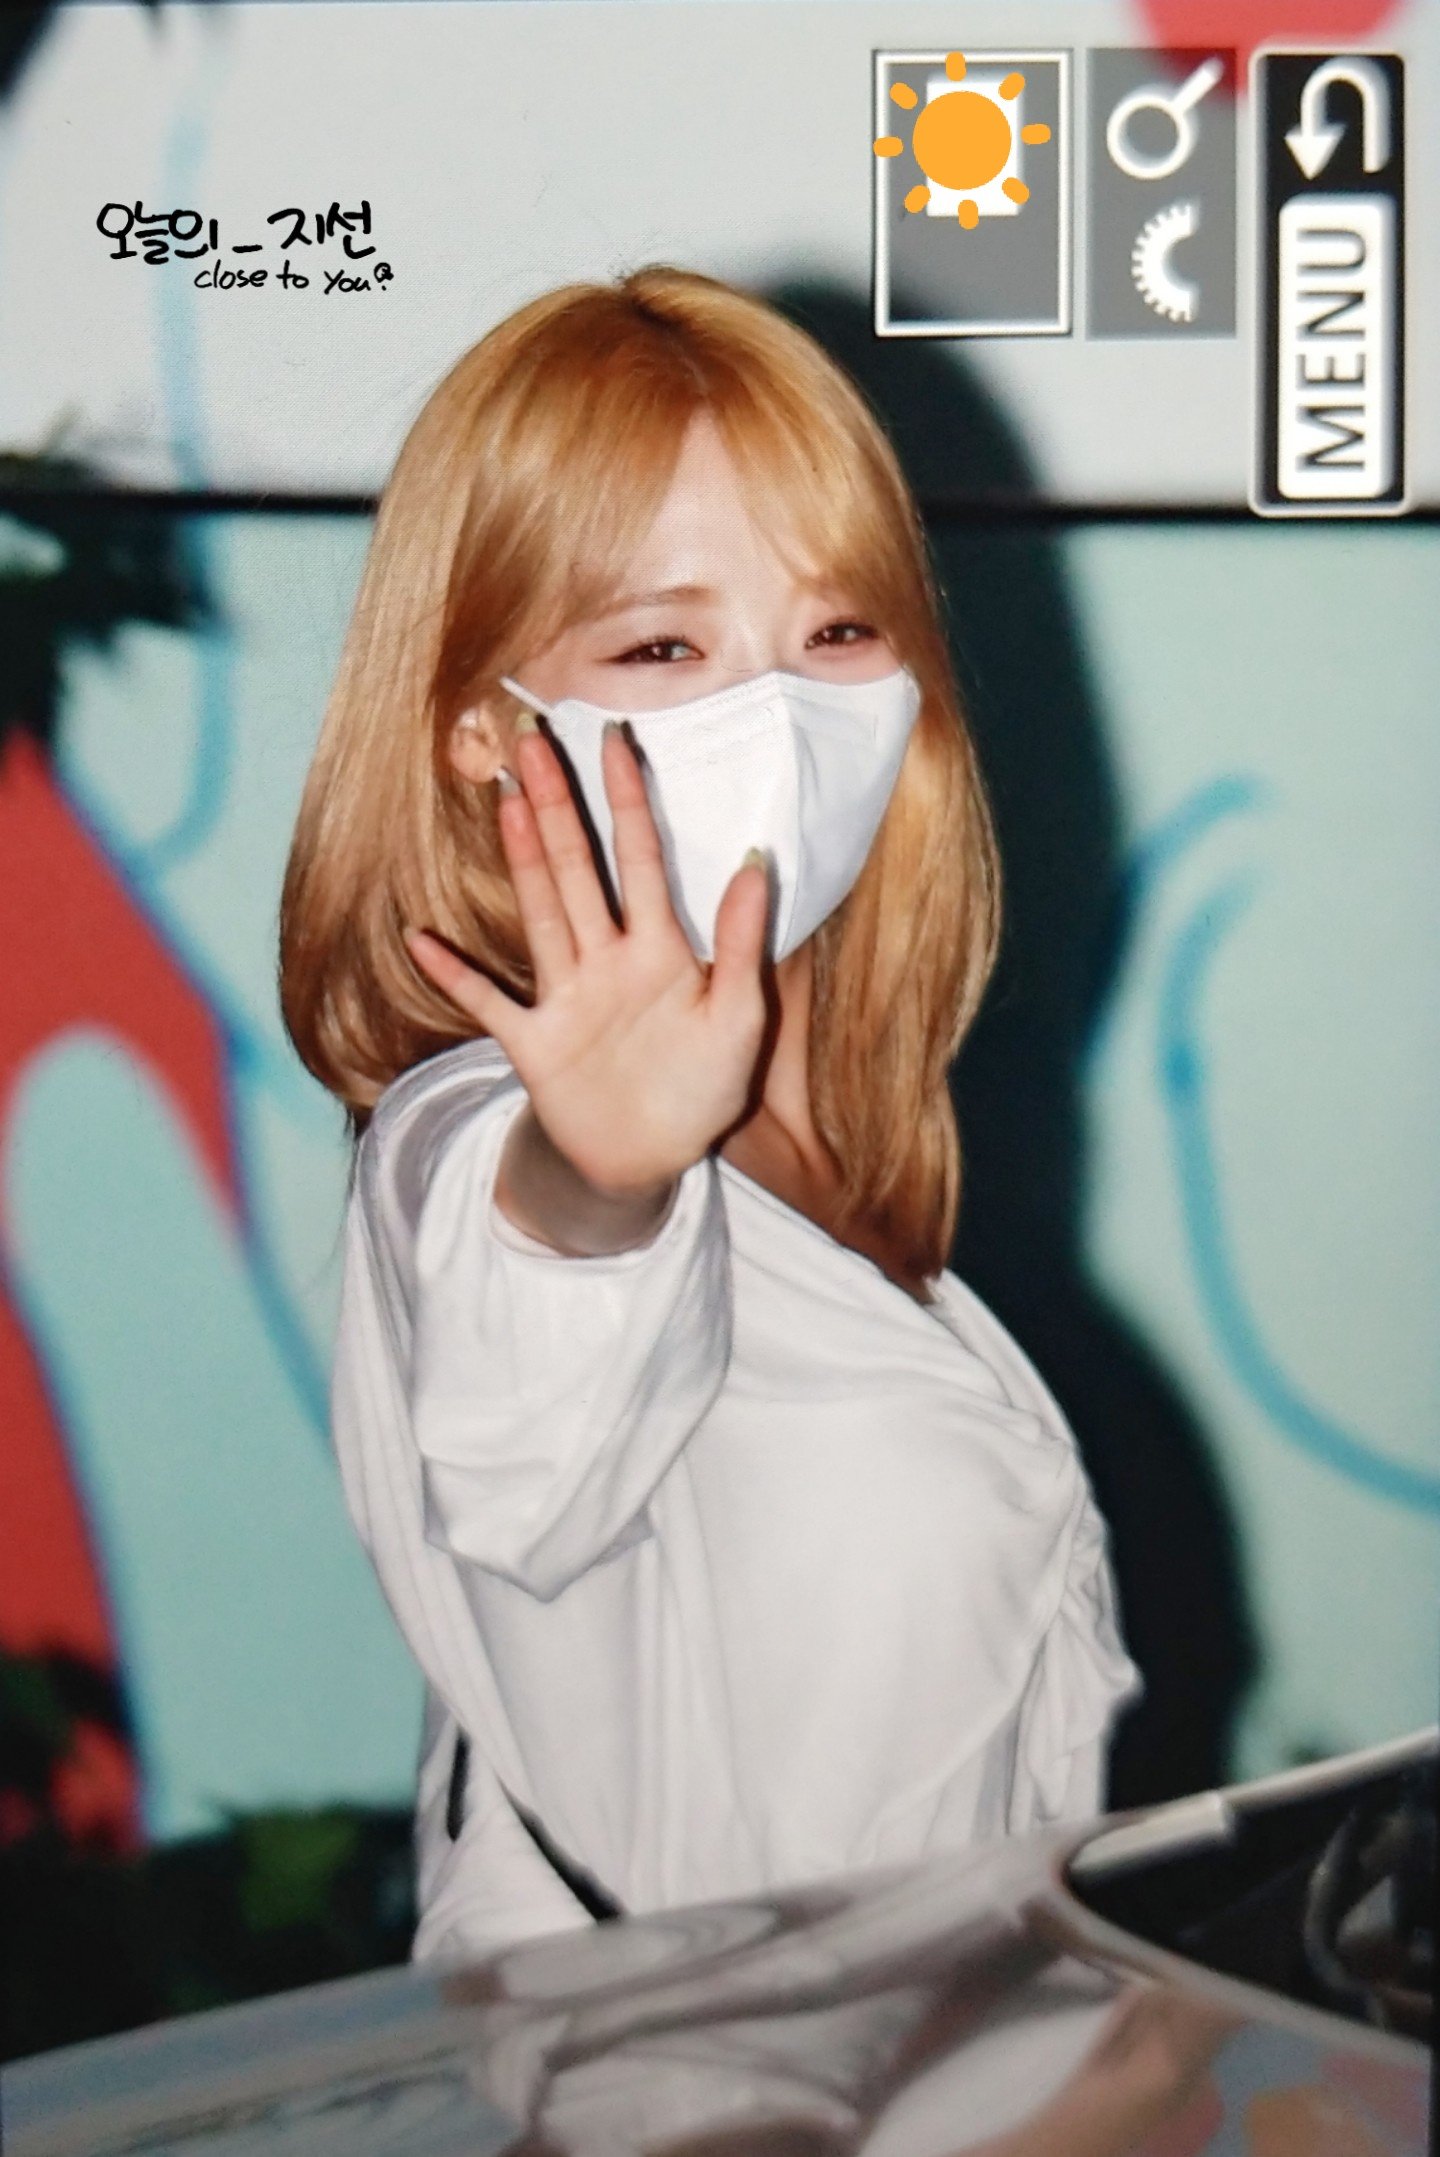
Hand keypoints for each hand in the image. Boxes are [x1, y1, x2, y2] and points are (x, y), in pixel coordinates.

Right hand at [404, 713, 769, 1202]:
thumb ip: (740, 943)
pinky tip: (421, 940)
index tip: (618, 739)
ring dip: (523, 860)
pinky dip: (455, 976)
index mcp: (660, 951)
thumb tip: (758, 861)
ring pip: (540, 913)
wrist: (652, 1162)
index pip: (642, 859)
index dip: (630, 800)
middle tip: (533, 742)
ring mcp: (565, 998)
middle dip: (559, 806)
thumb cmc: (702, 1091)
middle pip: (578, 870)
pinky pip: (488, 1003)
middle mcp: (606, 961)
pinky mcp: (534, 1043)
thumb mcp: (740, 1019)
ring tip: (506, 801)